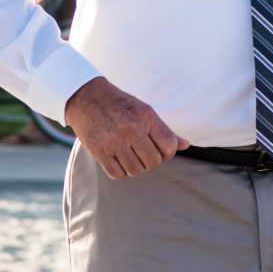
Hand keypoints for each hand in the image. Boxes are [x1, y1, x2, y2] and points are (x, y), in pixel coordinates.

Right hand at [65, 75, 186, 179]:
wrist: (86, 97)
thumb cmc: (120, 105)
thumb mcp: (144, 111)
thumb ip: (164, 130)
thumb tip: (186, 145)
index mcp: (146, 117)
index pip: (169, 147)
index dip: (167, 152)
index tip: (159, 149)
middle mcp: (131, 129)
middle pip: (153, 162)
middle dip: (150, 161)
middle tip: (142, 153)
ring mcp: (114, 141)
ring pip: (136, 170)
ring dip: (135, 167)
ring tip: (129, 155)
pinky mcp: (99, 151)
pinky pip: (117, 174)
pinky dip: (120, 170)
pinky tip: (117, 158)